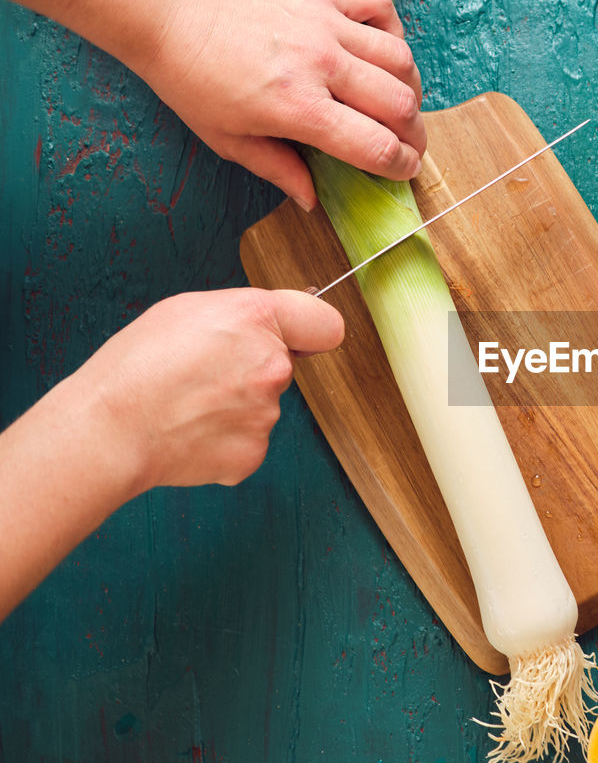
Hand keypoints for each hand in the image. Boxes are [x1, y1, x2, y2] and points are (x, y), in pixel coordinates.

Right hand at [73, 288, 343, 488]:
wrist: (109, 429)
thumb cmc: (136, 366)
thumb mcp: (187, 310)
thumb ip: (244, 315)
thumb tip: (277, 326)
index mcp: (258, 320)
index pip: (325, 325)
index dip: (311, 332)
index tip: (300, 339)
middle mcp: (274, 366)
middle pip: (283, 368)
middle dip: (253, 369)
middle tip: (204, 374)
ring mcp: (267, 414)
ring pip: (262, 406)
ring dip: (235, 406)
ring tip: (187, 403)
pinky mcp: (255, 452)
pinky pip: (247, 441)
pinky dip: (223, 439)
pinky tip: (190, 430)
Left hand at [136, 0, 426, 208]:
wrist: (167, 18)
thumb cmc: (193, 82)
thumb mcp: (230, 142)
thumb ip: (279, 171)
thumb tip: (312, 200)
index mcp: (298, 108)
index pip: (376, 146)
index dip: (401, 165)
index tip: (405, 170)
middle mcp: (320, 64)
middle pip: (400, 104)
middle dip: (415, 133)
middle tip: (410, 144)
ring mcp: (324, 24)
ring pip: (399, 58)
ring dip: (409, 86)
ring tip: (400, 102)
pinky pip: (378, 4)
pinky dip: (392, 27)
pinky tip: (383, 48)